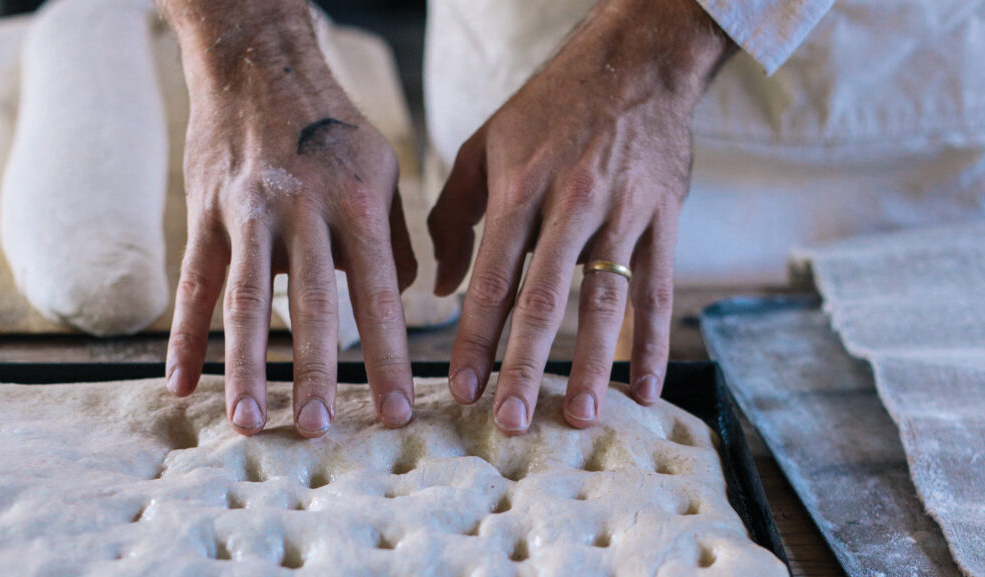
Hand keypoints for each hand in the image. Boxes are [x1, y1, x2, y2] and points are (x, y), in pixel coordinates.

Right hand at [160, 1, 416, 436]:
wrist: (259, 65)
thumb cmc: (333, 126)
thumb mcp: (382, 170)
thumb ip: (393, 237)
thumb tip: (403, 297)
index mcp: (356, 204)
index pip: (379, 294)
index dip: (388, 357)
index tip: (395, 412)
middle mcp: (302, 210)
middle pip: (311, 304)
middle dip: (316, 373)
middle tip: (319, 432)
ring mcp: (248, 212)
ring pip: (246, 299)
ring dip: (246, 366)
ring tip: (248, 422)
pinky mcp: (205, 213)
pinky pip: (194, 282)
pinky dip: (185, 334)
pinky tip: (180, 383)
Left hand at [428, 0, 731, 432]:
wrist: (634, 61)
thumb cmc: (548, 107)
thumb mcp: (484, 145)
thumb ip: (453, 215)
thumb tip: (439, 287)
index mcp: (520, 187)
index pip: (493, 277)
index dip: (475, 338)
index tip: (461, 389)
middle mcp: (572, 203)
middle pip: (546, 298)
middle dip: (525, 365)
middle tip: (512, 421)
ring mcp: (624, 212)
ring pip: (607, 298)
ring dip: (594, 363)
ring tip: (581, 416)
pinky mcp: (663, 217)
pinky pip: (659, 289)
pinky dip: (653, 342)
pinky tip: (646, 390)